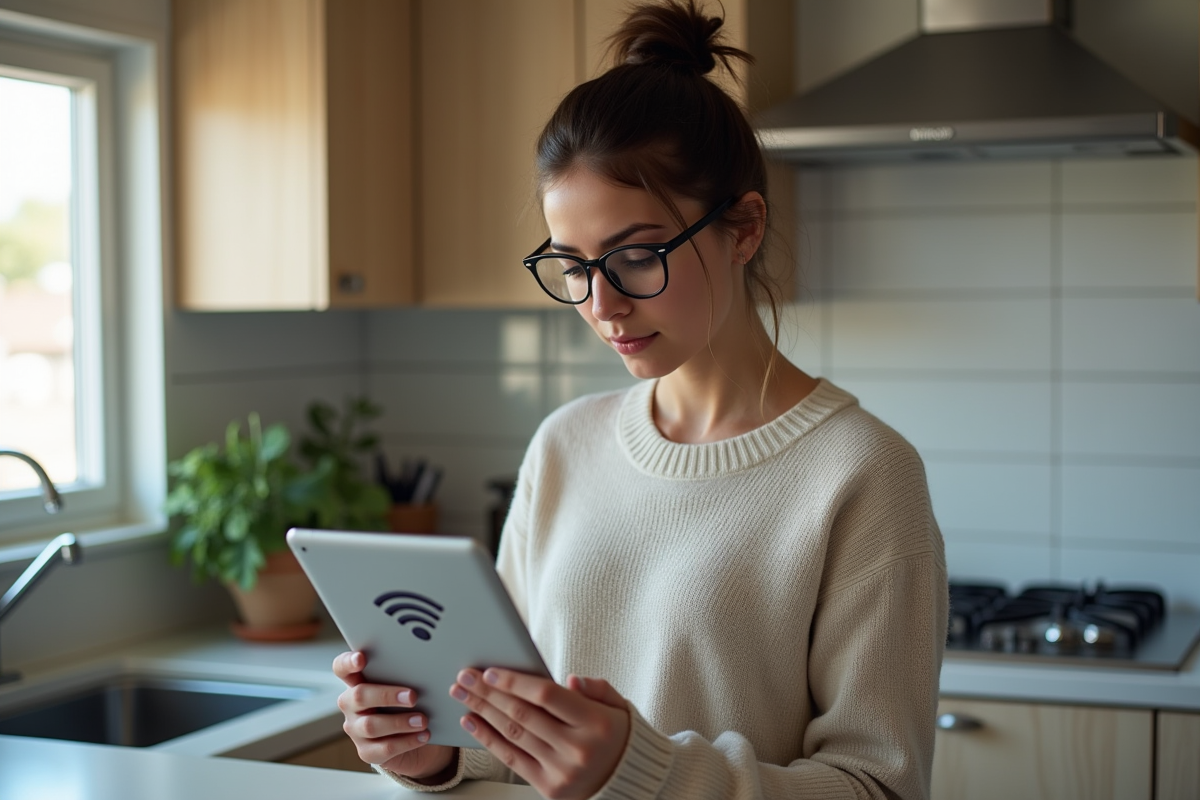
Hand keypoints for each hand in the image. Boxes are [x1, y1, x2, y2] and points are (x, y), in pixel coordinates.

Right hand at [332, 651, 456, 780]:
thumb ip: (406, 676)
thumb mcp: (408, 686)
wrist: (419, 738)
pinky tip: (423, 736)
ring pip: (371, 725)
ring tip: (423, 720)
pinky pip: (384, 748)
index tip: (361, 658)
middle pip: (359, 696)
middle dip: (386, 695)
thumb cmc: (412, 704)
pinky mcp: (366, 752)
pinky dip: (406, 742)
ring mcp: (356, 729)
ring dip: (400, 722)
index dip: (348, 662)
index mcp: (358, 682)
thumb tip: (424, 668)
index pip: (342, 668)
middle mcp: (351, 705)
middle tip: (412, 696)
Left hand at [450, 668, 630, 799]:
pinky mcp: (548, 788)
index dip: (515, 682)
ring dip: (482, 712)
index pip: (547, 696)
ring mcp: (561, 771)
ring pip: (513, 735)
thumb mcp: (617, 705)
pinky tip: (472, 722)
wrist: (628, 780)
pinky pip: (511, 759)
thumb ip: (596, 688)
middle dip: (488, 693)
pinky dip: (488, 739)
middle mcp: (577, 749)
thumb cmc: (617, 735)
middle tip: (465, 677)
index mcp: (596, 723)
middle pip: (523, 714)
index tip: (490, 671)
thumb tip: (570, 680)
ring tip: (462, 695)